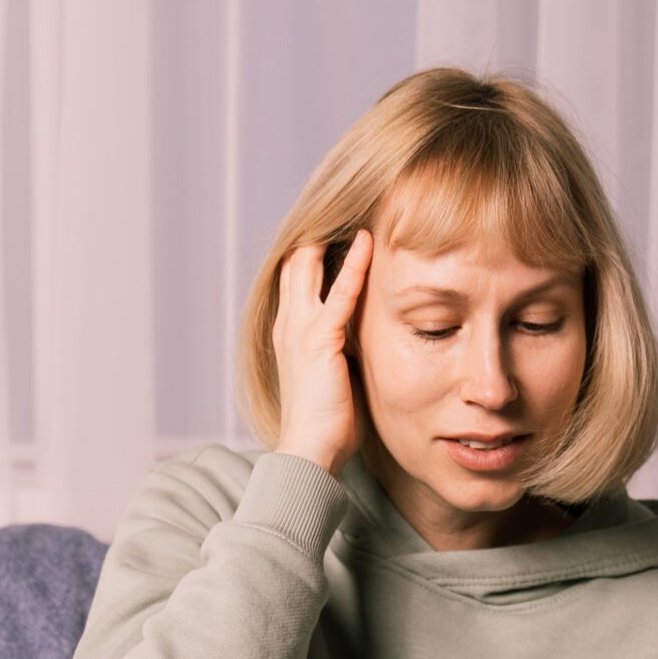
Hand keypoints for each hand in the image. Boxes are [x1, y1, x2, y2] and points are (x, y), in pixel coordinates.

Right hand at [273, 228, 371, 477]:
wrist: (309, 454)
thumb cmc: (326, 427)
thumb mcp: (336, 378)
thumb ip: (345, 352)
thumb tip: (368, 342)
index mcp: (290, 333)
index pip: (299, 278)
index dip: (317, 252)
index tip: (344, 227)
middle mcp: (288, 324)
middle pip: (298, 261)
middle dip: (321, 234)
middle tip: (352, 204)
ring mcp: (300, 329)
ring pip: (311, 265)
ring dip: (334, 237)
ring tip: (360, 208)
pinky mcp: (320, 340)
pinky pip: (340, 292)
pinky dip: (354, 264)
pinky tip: (368, 241)